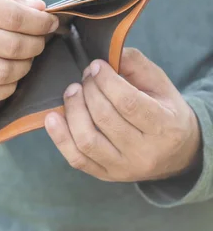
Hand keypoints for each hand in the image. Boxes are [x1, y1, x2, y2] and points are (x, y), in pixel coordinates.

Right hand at [0, 0, 58, 101]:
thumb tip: (40, 9)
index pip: (15, 17)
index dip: (40, 23)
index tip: (49, 23)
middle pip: (12, 46)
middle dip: (36, 45)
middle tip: (39, 40)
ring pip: (3, 73)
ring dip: (25, 67)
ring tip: (25, 56)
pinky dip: (8, 87)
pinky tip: (10, 74)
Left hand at [45, 48, 201, 181]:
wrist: (178, 153)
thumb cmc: (164, 111)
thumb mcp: (160, 85)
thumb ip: (136, 65)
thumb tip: (106, 54)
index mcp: (164, 127)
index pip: (127, 103)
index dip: (106, 81)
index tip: (95, 66)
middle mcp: (143, 152)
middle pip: (104, 119)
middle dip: (88, 91)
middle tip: (84, 78)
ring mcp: (123, 168)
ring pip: (87, 141)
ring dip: (73, 111)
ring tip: (71, 92)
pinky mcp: (105, 175)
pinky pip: (77, 159)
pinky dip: (60, 138)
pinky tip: (51, 118)